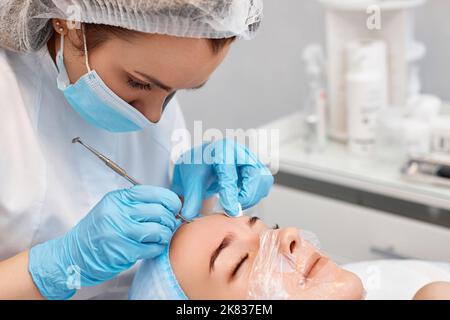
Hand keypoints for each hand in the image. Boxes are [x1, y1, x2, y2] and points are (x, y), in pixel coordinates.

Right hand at [29, 185, 180, 299]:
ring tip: (161, 237)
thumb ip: (137, 204)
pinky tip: (153, 247)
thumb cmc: (97, 232)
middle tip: (169, 225)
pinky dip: (158, 248)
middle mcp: (118, 212)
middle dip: (170, 219)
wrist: (72, 255)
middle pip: (160, 211)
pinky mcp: (122, 250)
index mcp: (118, 199)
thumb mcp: (113, 208)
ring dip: (165, 234)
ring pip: (159, 229)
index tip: (175, 208)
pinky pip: (153, 247)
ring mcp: (119, 232)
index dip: (171, 201)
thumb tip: (169, 204)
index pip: (155, 193)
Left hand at [171, 139, 273, 218]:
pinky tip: (240, 198)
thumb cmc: (196, 167)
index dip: (230, 194)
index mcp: (220, 150)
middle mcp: (238, 151)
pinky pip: (264, 182)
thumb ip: (191, 199)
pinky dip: (255, 194)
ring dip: (252, 196)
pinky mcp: (257, 166)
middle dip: (246, 196)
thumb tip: (190, 216)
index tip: (230, 211)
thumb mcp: (189, 182)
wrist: (201, 161)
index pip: (229, 173)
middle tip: (233, 208)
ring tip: (235, 203)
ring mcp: (250, 158)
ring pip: (263, 179)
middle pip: (254, 174)